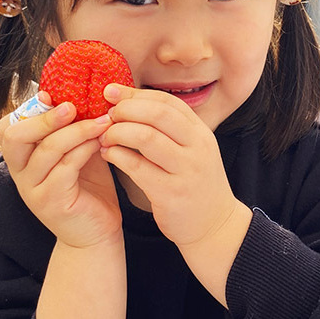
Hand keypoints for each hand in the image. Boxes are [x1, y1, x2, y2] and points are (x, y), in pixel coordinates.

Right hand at [0, 91, 121, 248]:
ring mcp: (33, 189)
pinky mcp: (51, 202)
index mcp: (22, 159)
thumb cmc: (88, 190)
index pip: (6, 127)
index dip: (27, 109)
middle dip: (45, 117)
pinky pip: (65, 167)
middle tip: (73, 107)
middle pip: (15, 136)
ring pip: (46, 149)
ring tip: (102, 121)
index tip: (50, 96)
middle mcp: (20, 173)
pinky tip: (101, 142)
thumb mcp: (77, 153)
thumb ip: (72, 130)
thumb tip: (83, 94)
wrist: (97, 235)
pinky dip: (84, 150)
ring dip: (76, 131)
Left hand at [98, 84, 243, 248]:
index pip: (167, 102)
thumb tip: (128, 101)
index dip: (136, 94)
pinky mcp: (171, 193)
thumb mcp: (191, 151)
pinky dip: (117, 157)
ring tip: (104, 137)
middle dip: (127, 109)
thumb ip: (167, 129)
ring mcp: (186, 171)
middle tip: (108, 115)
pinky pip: (138, 167)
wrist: (214, 226)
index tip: (112, 92)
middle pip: (158, 114)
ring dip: (118, 133)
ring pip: (146, 138)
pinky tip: (108, 155)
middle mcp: (197, 148)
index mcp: (200, 133)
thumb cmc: (194, 184)